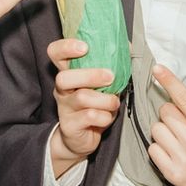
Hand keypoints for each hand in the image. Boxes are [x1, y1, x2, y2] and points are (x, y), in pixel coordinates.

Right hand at [47, 38, 120, 176]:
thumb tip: (129, 47)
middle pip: (64, 77)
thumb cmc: (94, 105)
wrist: (81, 138)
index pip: (55, 53)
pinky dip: (105, 116)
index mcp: (68, 72)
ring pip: (82, 98)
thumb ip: (112, 66)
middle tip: (111, 77)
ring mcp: (64, 107)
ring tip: (114, 102)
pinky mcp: (70, 125)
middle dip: (90, 75)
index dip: (66, 47)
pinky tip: (108, 117)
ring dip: (105, 99)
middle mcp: (62, 89)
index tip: (85, 46)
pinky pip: (90, 117)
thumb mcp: (103, 84)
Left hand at [147, 64, 185, 185]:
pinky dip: (159, 149)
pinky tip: (174, 152)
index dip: (170, 81)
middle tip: (185, 124)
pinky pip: (152, 150)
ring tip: (180, 139)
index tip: (157, 68)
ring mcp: (182, 159)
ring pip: (156, 129)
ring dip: (165, 132)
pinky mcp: (172, 174)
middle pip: (165, 112)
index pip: (185, 99)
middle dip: (172, 114)